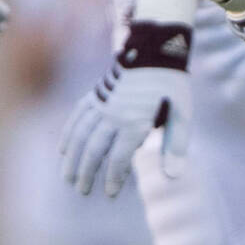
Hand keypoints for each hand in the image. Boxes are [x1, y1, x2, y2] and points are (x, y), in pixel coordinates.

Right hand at [59, 20, 190, 197]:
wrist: (155, 51)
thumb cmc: (171, 86)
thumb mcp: (182, 115)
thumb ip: (175, 146)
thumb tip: (172, 177)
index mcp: (135, 121)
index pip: (119, 157)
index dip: (113, 178)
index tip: (109, 194)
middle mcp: (114, 115)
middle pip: (94, 149)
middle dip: (87, 172)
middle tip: (83, 191)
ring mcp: (101, 104)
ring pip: (80, 135)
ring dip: (72, 158)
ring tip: (68, 178)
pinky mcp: (95, 96)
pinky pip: (76, 117)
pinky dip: (68, 134)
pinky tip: (63, 150)